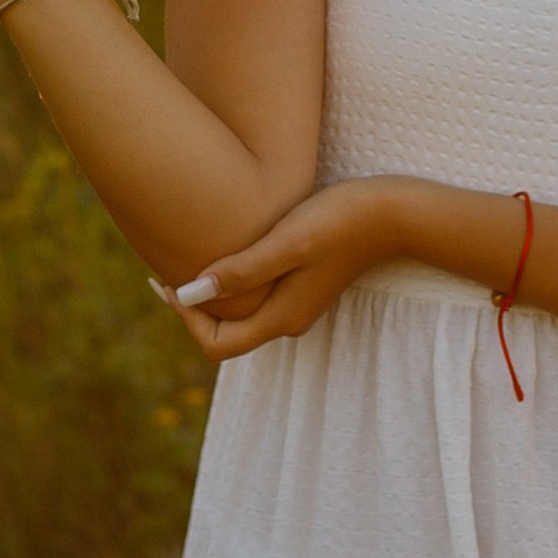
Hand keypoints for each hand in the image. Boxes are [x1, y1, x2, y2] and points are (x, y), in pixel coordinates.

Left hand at [153, 180, 405, 361]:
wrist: (393, 213)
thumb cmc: (340, 221)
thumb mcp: (288, 241)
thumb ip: (243, 269)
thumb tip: (191, 292)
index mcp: (281, 318)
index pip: (217, 345)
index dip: (186, 318)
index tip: (168, 281)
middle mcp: (288, 320)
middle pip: (225, 334)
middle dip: (192, 307)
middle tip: (164, 270)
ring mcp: (297, 305)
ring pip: (240, 315)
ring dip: (211, 294)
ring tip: (188, 258)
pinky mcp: (304, 285)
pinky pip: (256, 297)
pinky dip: (232, 282)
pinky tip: (226, 250)